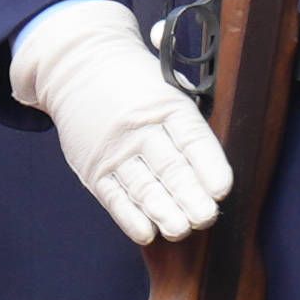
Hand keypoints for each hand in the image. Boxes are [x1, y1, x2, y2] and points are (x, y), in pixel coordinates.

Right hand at [9, 0, 230, 244]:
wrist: (75, 68)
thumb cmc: (133, 80)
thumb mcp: (168, 79)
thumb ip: (197, 107)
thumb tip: (225, 121)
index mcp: (166, 105)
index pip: (192, 139)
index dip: (209, 166)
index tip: (222, 190)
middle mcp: (138, 129)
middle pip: (169, 168)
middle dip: (189, 196)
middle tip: (205, 217)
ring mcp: (113, 151)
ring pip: (142, 187)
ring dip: (162, 212)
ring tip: (181, 229)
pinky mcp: (93, 169)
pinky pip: (113, 197)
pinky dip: (129, 217)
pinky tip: (146, 232)